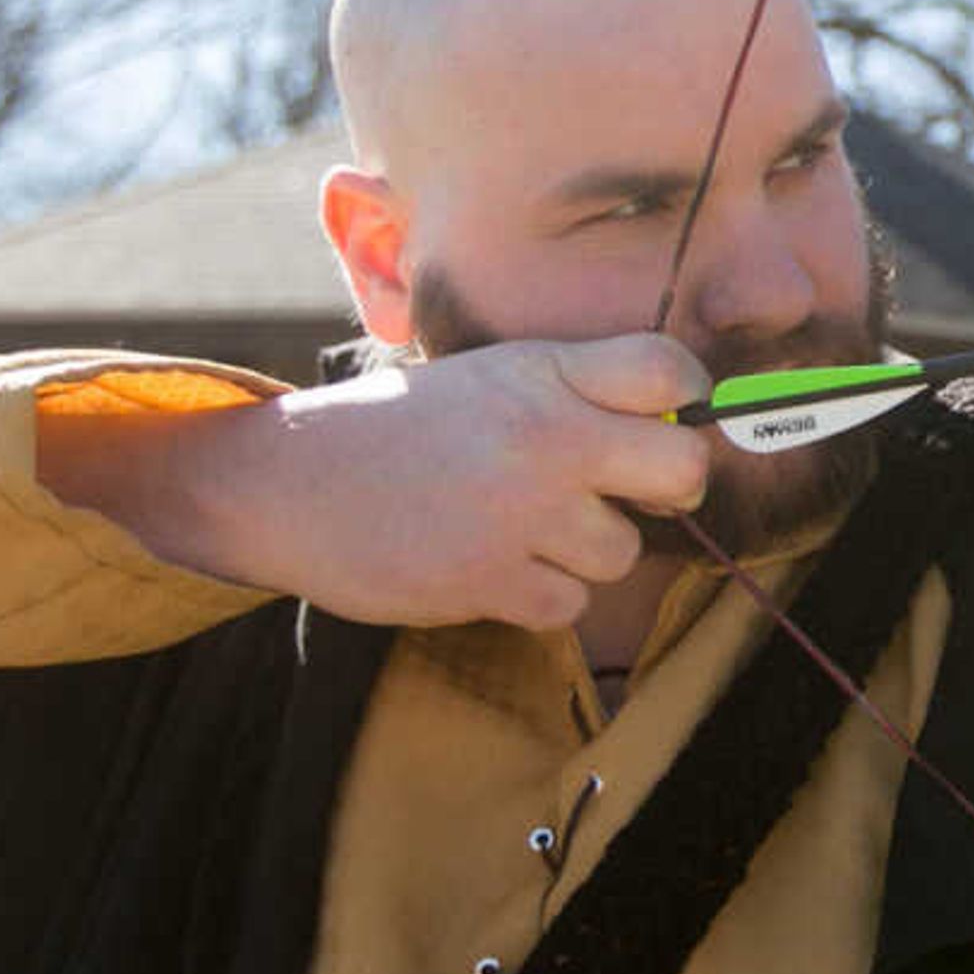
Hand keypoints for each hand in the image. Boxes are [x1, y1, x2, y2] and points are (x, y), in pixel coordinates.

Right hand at [44, 334, 714, 628]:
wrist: (286, 480)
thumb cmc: (398, 428)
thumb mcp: (486, 376)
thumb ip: (572, 390)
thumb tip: (672, 423)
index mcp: (539, 371)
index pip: (668, 369)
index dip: (687, 395)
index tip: (670, 416)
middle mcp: (540, 435)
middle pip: (681, 468)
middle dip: (671, 487)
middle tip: (631, 491)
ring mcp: (516, 512)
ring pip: (621, 551)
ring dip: (587, 550)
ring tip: (526, 528)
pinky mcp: (485, 580)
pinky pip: (568, 604)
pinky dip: (541, 595)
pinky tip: (494, 565)